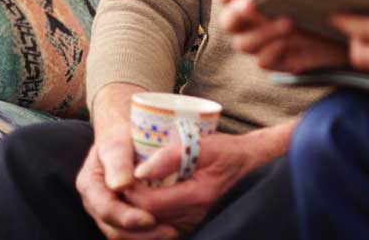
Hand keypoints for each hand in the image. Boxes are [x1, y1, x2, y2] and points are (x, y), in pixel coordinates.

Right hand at [76, 84, 174, 239]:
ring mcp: (107, 213)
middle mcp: (95, 203)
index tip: (151, 218)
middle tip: (170, 231)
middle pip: (114, 229)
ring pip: (124, 236)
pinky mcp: (122, 218)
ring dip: (148, 238)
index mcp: (90, 184)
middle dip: (142, 234)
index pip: (106, 209)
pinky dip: (150, 235)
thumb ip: (118, 160)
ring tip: (173, 232)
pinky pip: (134, 235)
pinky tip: (170, 230)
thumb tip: (120, 185)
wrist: (125, 136)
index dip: (127, 218)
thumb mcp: (118, 141)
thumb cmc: (121, 136)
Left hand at [123, 130, 273, 233]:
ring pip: (152, 224)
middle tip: (120, 180)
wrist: (248, 162)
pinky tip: (142, 196)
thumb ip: (171, 155)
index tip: (122, 174)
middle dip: (129, 201)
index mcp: (198, 195)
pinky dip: (147, 213)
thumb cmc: (226, 150)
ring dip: (136, 208)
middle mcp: (195, 215)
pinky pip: (161, 224)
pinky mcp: (190, 223)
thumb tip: (140, 171)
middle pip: (147, 217)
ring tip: (129, 187)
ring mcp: (193, 222)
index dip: (131, 191)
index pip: (150, 204)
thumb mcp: (202, 143)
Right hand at [217, 0, 348, 73]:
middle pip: (228, 21)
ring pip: (244, 43)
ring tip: (288, 21)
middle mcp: (250, 24)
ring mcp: (261, 45)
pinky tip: (287, 43)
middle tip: (253, 4)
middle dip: (238, 12)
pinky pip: (263, 61)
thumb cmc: (316, 0)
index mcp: (250, 0)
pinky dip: (271, 51)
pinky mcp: (276, 62)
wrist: (345, 30)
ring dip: (262, 32)